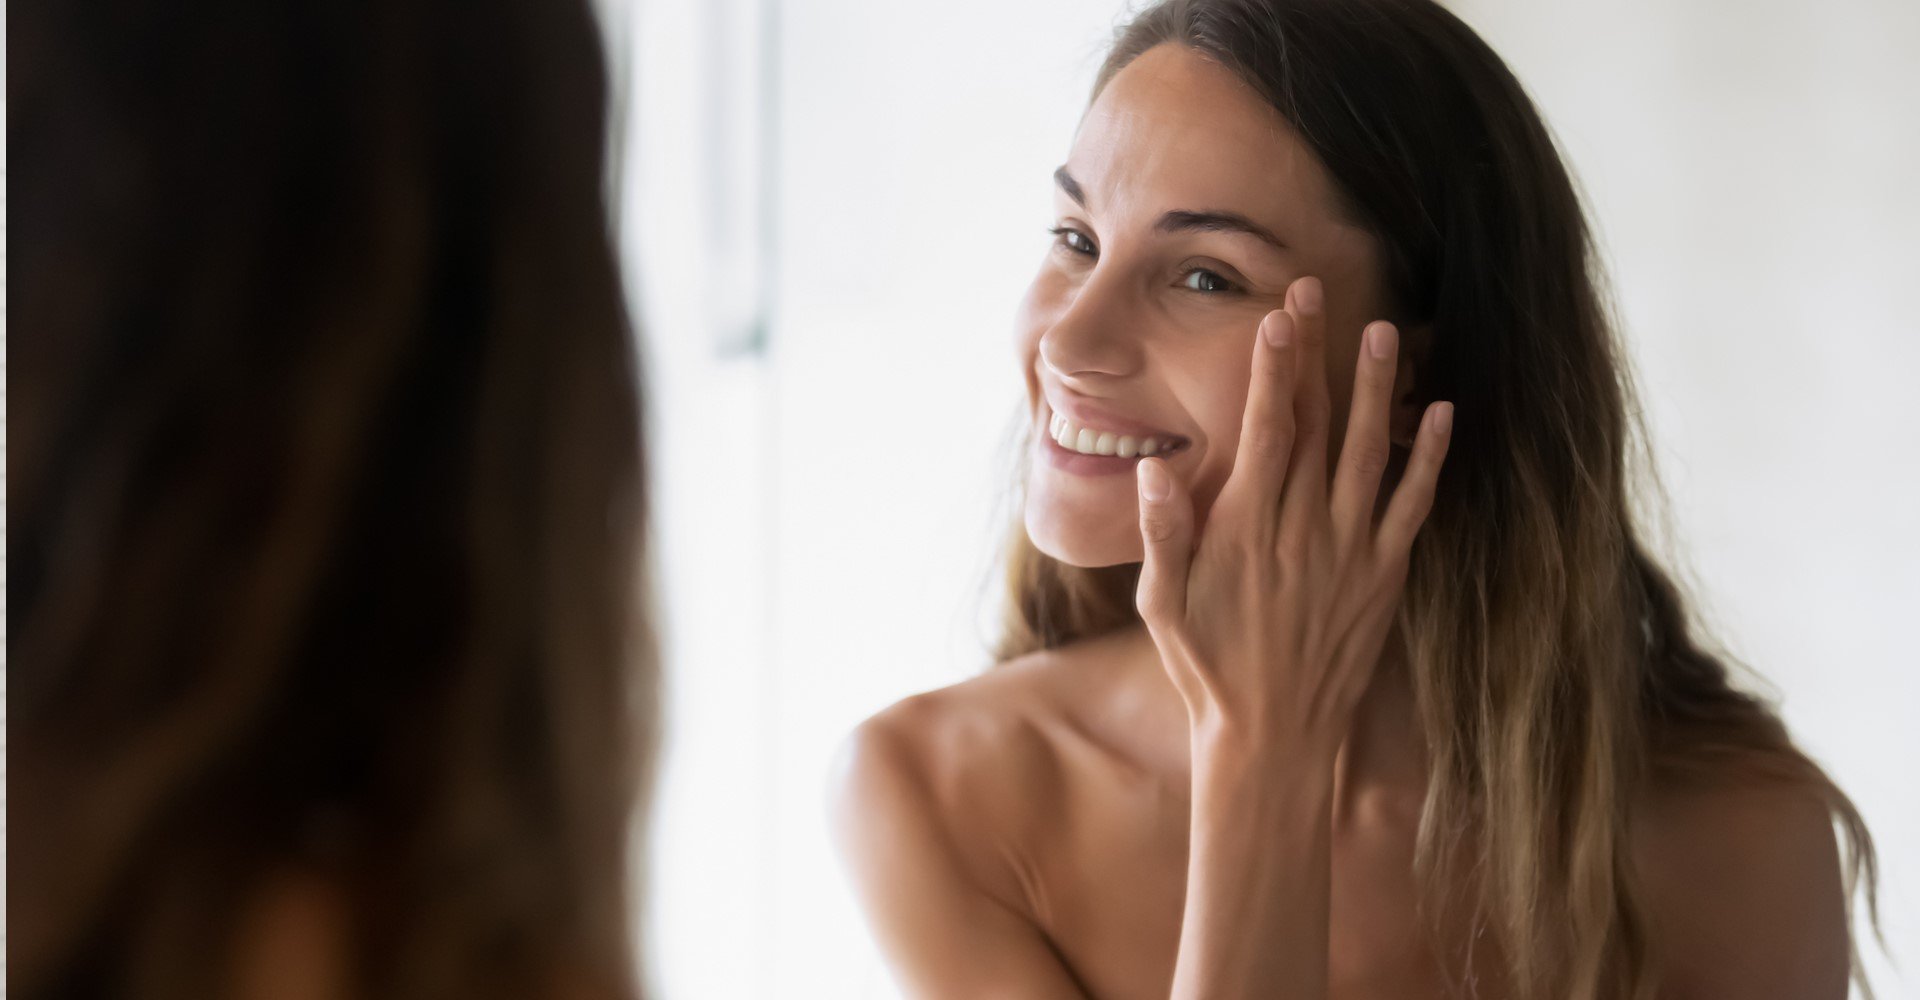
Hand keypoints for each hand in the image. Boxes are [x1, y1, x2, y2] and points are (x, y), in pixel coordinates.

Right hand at [1132, 276, 1452, 752]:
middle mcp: (1304, 531)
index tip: (1277, 317)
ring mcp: (1350, 552)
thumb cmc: (1207, 668)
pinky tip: (1440, 415)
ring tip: (1386, 332)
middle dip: (1317, 355)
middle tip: (1318, 292)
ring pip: (1370, 453)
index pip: (1266, 431)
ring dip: (1379, 390)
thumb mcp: (1162, 605)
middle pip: (1316, 425)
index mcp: (1247, 530)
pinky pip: (1413, 507)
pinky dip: (1429, 459)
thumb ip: (1162, 534)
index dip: (1273, 371)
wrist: (1272, 738)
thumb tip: (1154, 470)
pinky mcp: (1384, 577)